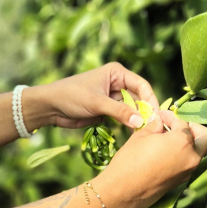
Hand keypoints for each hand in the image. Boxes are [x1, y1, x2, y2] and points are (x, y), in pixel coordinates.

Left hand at [29, 62, 160, 130]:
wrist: (50, 106)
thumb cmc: (71, 96)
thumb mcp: (97, 103)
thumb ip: (119, 111)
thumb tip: (140, 122)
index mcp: (116, 73)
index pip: (142, 85)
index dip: (150, 100)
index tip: (156, 116)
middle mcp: (117, 83)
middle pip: (139, 98)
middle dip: (145, 112)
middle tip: (152, 128)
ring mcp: (113, 97)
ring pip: (132, 109)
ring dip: (137, 120)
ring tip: (143, 133)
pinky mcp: (108, 110)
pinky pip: (123, 117)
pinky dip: (128, 124)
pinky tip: (133, 134)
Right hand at [96, 110, 206, 207]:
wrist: (123, 191)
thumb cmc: (130, 160)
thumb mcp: (141, 136)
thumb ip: (155, 126)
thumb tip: (160, 122)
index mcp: (183, 142)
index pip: (183, 122)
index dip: (171, 116)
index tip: (161, 116)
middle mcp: (192, 157)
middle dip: (195, 128)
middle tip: (177, 126)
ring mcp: (189, 171)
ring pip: (200, 152)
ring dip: (189, 142)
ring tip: (168, 139)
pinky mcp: (182, 181)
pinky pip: (189, 163)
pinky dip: (182, 155)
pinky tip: (164, 152)